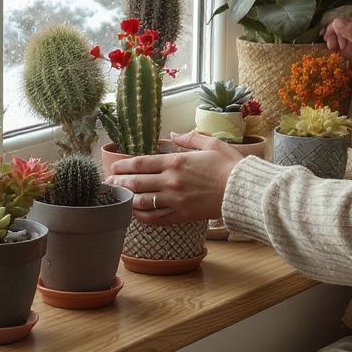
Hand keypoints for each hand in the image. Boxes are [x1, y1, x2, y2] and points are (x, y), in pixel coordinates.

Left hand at [103, 131, 242, 224]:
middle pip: (137, 182)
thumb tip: (172, 133)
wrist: (244, 191)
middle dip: (119, 183)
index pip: (141, 163)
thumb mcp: (211, 143)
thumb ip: (189, 138)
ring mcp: (175, 200)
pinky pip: (157, 218)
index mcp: (176, 161)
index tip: (113, 167)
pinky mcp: (182, 215)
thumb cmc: (231, 166)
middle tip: (107, 183)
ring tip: (117, 198)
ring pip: (143, 201)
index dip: (123, 166)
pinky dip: (143, 217)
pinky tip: (135, 214)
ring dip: (127, 199)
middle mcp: (171, 181)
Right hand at [323, 16, 351, 99]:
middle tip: (332, 47)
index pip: (342, 21)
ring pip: (334, 43)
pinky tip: (330, 62)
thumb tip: (335, 22)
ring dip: (329, 47)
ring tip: (332, 54)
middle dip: (330, 37)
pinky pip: (334, 57)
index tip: (329, 36)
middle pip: (335, 32)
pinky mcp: (346, 63)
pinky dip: (330, 57)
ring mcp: (350, 51)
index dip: (333, 26)